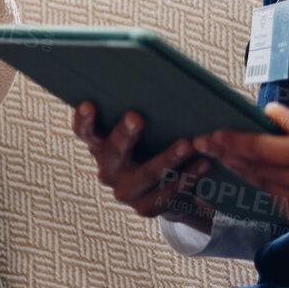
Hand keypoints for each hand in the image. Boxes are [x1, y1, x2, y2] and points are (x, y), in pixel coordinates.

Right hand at [71, 102, 215, 233]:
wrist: (167, 190)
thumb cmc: (154, 146)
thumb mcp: (142, 132)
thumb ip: (141, 112)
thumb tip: (155, 79)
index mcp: (100, 146)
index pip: (85, 132)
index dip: (84, 119)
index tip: (89, 104)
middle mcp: (108, 170)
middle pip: (114, 151)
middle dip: (126, 134)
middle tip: (137, 117)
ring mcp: (125, 192)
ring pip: (147, 174)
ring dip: (168, 158)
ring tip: (187, 144)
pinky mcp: (146, 208)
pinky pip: (169, 192)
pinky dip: (189, 176)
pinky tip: (204, 163)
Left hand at [191, 103, 288, 269]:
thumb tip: (270, 113)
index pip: (266, 149)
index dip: (235, 141)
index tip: (212, 132)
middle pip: (258, 170)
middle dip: (229, 154)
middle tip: (204, 141)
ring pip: (265, 187)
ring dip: (242, 170)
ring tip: (222, 153)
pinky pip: (279, 203)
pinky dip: (267, 187)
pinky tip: (257, 174)